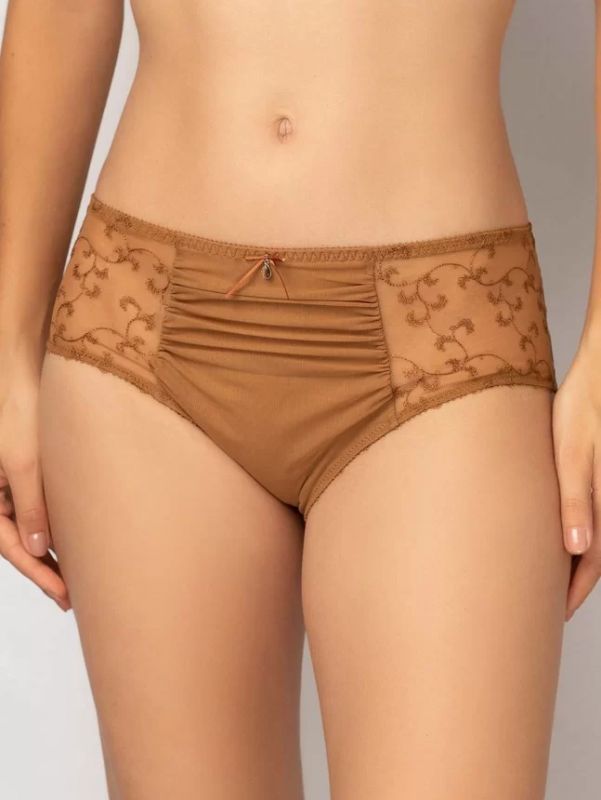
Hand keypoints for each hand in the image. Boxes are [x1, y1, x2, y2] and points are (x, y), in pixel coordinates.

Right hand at [0, 364, 70, 611]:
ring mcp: (13, 483)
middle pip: (18, 542)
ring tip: (75, 579)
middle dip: (43, 570)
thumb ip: (30, 507)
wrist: (26, 373)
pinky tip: (73, 541)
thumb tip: (38, 550)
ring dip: (50, 552)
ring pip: (31, 527)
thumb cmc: (18, 412)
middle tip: (71, 598)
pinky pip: (40, 507)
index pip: (9, 546)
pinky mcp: (30, 472)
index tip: (63, 595)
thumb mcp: (24, 464)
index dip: (37, 573)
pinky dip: (55, 526)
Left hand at [552, 338, 600, 619]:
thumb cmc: (584, 408)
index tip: (553, 615)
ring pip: (594, 537)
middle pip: (595, 554)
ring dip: (577, 561)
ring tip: (549, 577)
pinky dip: (580, 534)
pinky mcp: (598, 478)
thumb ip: (576, 499)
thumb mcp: (572, 453)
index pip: (590, 562)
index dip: (572, 591)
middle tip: (547, 604)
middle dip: (574, 582)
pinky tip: (560, 535)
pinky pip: (593, 514)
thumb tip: (575, 548)